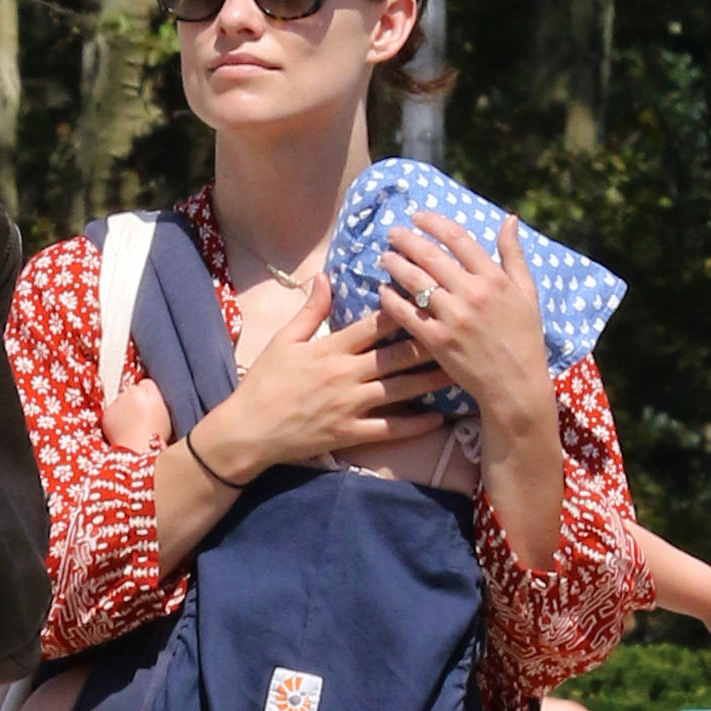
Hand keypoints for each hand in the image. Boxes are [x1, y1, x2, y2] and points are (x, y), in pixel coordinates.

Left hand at [104, 375, 174, 455]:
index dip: (147, 395)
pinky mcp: (107, 414)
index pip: (146, 384)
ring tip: (133, 427)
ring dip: (124, 410)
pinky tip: (123, 431)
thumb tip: (147, 390)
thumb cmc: (155, 436)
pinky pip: (112, 414)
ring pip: (120, 402)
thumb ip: (155, 398)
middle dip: (135, 401)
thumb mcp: (165, 414)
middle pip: (132, 392)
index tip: (148, 405)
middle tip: (141, 418)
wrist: (137, 449)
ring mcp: (117, 403)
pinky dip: (115, 420)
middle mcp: (131, 392)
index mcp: (148, 391)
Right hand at [192, 274, 451, 478]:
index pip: (374, 324)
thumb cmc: (263, 384)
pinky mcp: (350, 433)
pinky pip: (389, 430)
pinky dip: (415, 424)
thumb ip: (310, 310)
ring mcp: (350, 406)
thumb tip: (326, 276)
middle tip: (462, 333)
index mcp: (331, 349)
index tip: (430, 296)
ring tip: (460, 371)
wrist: (248, 432)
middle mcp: (346, 375)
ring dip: (432, 381)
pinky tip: (438, 418)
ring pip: (401, 390)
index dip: (404, 309)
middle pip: (397, 355)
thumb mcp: (282, 341)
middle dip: (431, 343)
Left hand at [378, 213, 548, 428]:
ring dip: (396, 265)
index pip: (459, 239)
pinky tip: (382, 292)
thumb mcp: (527, 292)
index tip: (418, 216)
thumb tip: (509, 219)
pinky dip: (392, 301)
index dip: (434, 223)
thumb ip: (514, 255)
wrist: (515, 383)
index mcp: (494, 278)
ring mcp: (452, 317)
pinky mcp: (437, 341)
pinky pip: (408, 315)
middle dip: (407, 240)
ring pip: (416, 282)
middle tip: (391, 233)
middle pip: (431, 256)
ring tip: (384, 257)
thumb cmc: (524, 337)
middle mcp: (472, 293)